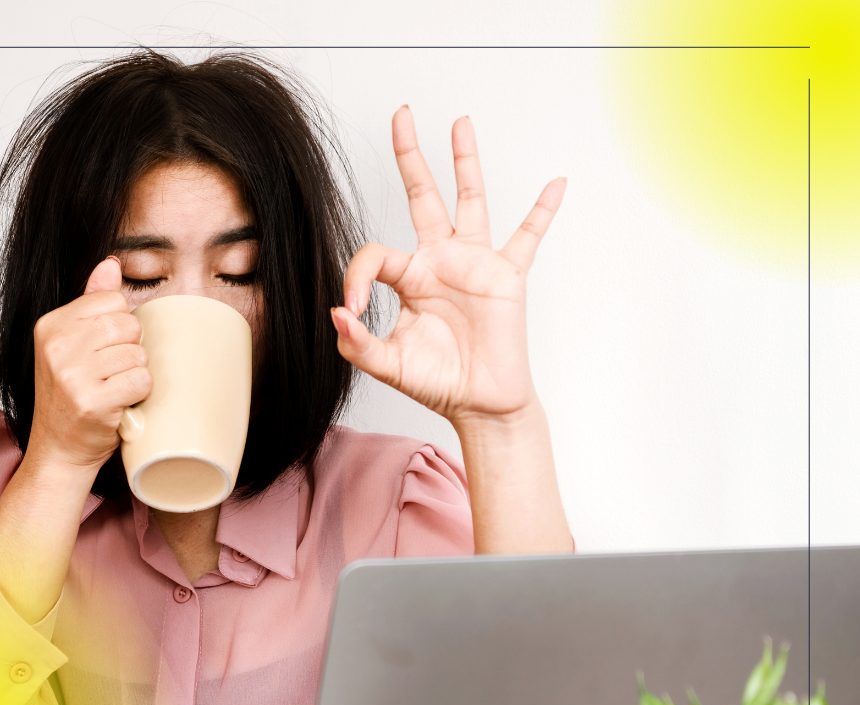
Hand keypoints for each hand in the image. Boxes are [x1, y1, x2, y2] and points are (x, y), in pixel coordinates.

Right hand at [29, 257, 151, 469]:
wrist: (59, 450)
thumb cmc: (71, 396)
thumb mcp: (72, 343)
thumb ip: (92, 301)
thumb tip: (111, 264)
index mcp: (51, 326)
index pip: (113, 300)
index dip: (121, 325)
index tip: (104, 349)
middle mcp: (57, 347)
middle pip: (129, 324)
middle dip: (130, 349)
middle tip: (111, 372)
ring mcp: (72, 375)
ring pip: (138, 354)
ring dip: (135, 374)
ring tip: (113, 389)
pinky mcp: (92, 402)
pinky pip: (141, 380)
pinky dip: (139, 394)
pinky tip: (120, 403)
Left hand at [331, 107, 565, 428]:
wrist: (479, 403)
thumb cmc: (436, 382)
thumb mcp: (386, 364)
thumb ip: (356, 342)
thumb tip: (336, 312)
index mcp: (408, 278)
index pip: (374, 253)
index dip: (355, 277)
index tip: (351, 311)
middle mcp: (439, 261)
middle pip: (422, 196)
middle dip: (410, 155)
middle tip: (402, 115)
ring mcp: (474, 264)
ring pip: (470, 200)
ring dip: (465, 162)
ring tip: (460, 123)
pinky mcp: (507, 275)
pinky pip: (528, 236)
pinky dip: (543, 211)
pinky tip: (556, 184)